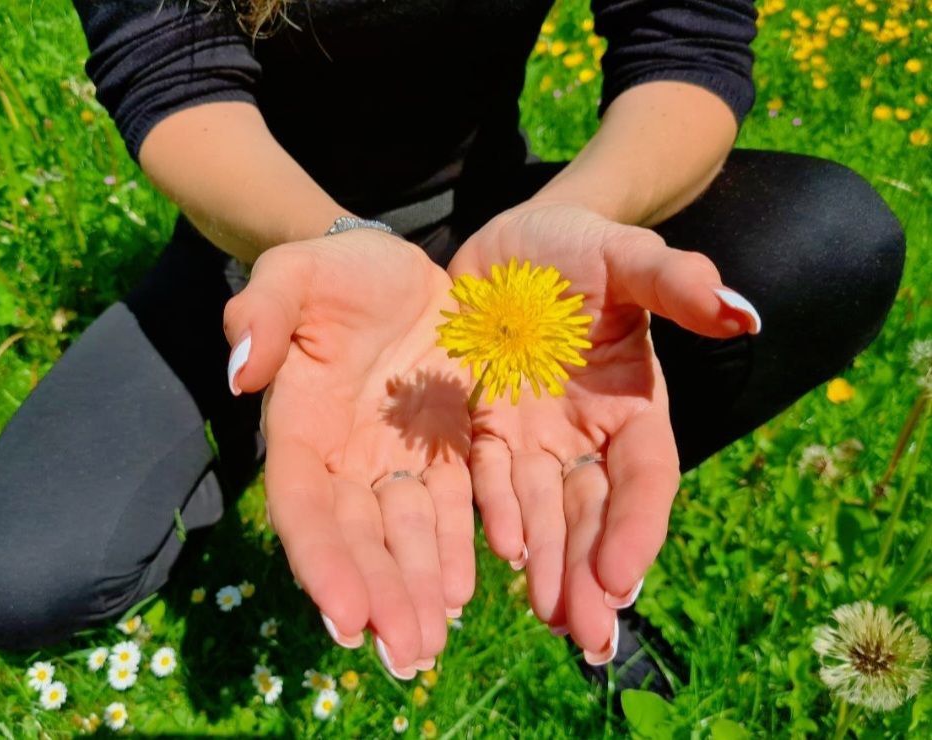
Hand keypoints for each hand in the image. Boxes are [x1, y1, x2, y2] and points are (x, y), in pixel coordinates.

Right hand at [223, 230, 473, 677]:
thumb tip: (240, 372)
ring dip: (415, 591)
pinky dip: (455, 550)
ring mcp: (395, 458)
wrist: (397, 269)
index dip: (321, 561)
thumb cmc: (337, 270)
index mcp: (301, 424)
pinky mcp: (445, 450)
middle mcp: (345, 457)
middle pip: (357, 539)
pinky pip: (450, 507)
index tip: (346, 617)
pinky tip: (463, 592)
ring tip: (431, 644)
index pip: (303, 506)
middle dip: (377, 598)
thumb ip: (260, 312)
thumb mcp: (295, 271)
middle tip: (405, 658)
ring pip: (405, 536)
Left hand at [448, 201, 760, 660]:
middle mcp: (587, 431)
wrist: (511, 241)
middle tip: (588, 636)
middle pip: (595, 512)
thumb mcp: (628, 254)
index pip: (645, 476)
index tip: (622, 578)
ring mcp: (535, 435)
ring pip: (545, 512)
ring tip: (551, 620)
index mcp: (634, 403)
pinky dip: (496, 518)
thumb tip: (744, 314)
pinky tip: (501, 557)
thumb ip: (677, 283)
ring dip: (549, 567)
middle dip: (592, 573)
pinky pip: (489, 480)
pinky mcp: (485, 426)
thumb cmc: (579, 245)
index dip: (637, 526)